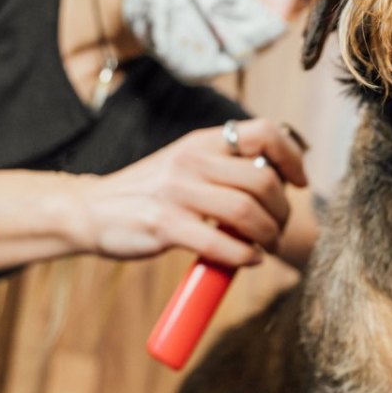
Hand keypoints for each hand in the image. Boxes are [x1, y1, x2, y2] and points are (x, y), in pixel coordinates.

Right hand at [69, 120, 307, 266]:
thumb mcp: (186, 165)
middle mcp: (192, 160)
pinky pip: (220, 242)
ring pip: (247, 211)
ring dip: (268, 235)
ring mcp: (177, 192)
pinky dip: (244, 255)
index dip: (292, 157)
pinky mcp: (164, 225)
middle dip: (282, 210)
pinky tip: (248, 259)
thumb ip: (225, 168)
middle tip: (278, 228)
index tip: (300, 182)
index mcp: (202, 142)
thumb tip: (278, 184)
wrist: (90, 211)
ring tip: (266, 246)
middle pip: (263, 180)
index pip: (265, 133)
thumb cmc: (149, 192)